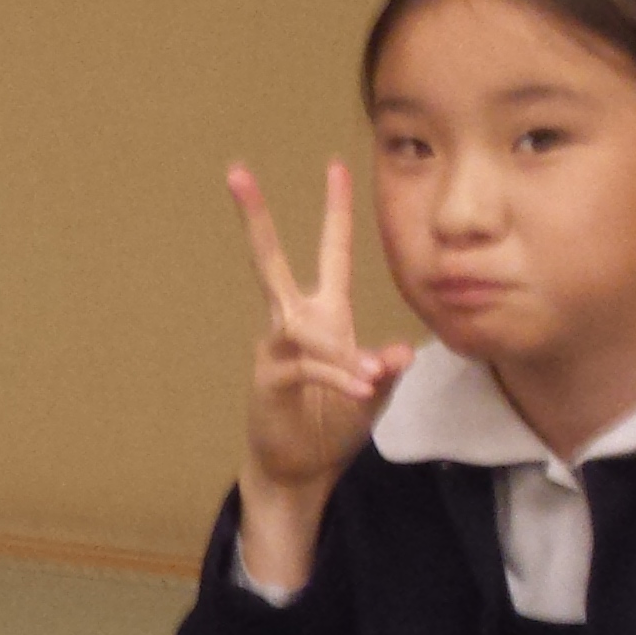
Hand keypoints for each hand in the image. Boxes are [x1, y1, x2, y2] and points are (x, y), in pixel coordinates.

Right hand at [227, 159, 414, 589]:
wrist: (299, 468)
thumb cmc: (334, 423)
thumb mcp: (374, 393)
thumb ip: (387, 371)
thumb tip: (400, 354)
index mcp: (324, 316)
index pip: (330, 252)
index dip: (335, 211)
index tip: (336, 166)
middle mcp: (295, 322)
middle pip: (269, 261)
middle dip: (255, 218)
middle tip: (235, 173)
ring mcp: (277, 348)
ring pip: (298, 324)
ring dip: (337, 353)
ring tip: (366, 379)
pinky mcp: (269, 379)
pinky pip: (306, 367)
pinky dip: (337, 377)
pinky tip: (361, 390)